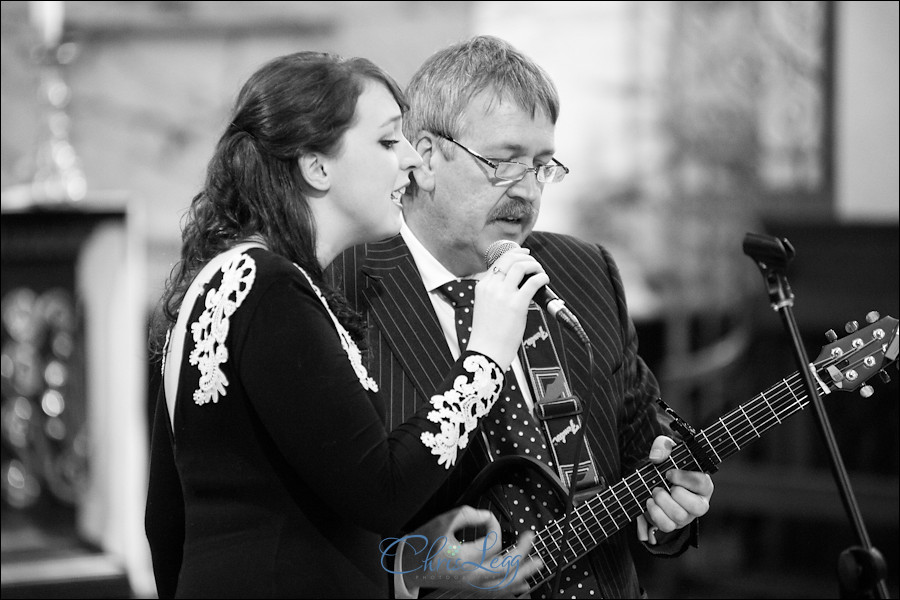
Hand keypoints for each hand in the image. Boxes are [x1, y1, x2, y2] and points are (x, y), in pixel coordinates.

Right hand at [398, 505, 542, 595]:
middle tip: (531, 538)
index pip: (493, 542)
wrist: (409, 565)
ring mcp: (472, 585)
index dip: (494, 526)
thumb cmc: (423, 545)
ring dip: (524, 573)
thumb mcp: (443, 522)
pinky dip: (512, 589)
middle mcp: (471, 576)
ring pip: (505, 584)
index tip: (488, 518)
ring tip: (537, 563)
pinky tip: (522, 585)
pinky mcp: (470, 589)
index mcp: (465, 559)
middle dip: (523, 552)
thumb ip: (469, 515)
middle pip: (507, 568)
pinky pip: (497, 593)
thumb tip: (487, 517)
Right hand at [467, 248, 549, 368]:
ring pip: (521, 266)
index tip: (524, 254)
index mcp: (482, 286)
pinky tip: (545, 281)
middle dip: (526, 257)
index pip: (499, 261)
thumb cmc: (487, 334)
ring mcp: (503, 295)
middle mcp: (491, 287)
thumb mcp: (485, 306)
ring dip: (534, 265)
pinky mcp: (516, 305)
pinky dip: (542, 278)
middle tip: (535, 263)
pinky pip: (533, 282)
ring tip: (540, 272)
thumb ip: (495, 293)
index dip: (514, 254)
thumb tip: (516, 285)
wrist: (485, 351)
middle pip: (510, 259)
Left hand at [636, 435, 713, 544]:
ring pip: (680, 517)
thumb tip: (656, 457)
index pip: (703, 484)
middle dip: (676, 495)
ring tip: (655, 492)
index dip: (685, 479)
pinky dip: (655, 514)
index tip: (669, 473)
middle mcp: (699, 502)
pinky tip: (650, 502)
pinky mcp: (673, 524)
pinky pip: (667, 526)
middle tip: (662, 486)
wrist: (652, 480)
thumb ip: (663, 446)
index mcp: (703, 484)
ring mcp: (687, 516)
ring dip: (663, 503)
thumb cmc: (667, 465)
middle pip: (697, 507)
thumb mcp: (666, 449)